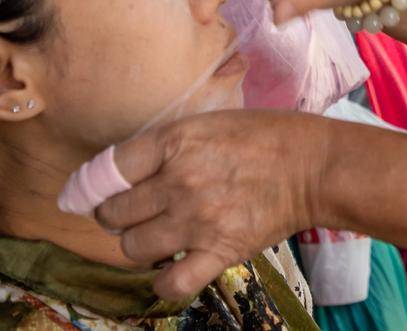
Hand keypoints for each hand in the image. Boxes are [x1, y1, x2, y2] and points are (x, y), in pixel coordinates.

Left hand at [95, 111, 329, 299]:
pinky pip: (172, 283)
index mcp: (174, 142)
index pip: (108, 170)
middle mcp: (179, 182)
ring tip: (154, 236)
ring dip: (137, 245)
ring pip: (133, 249)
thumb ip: (163, 146)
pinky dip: (164, 282)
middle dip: (115, 217)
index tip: (93, 194)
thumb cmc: (262, 136)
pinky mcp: (220, 252)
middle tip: (131, 214)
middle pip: (113, 214)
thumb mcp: (205, 123)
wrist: (313, 166)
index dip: (94, 186)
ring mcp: (198, 220)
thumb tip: (119, 172)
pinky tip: (170, 269)